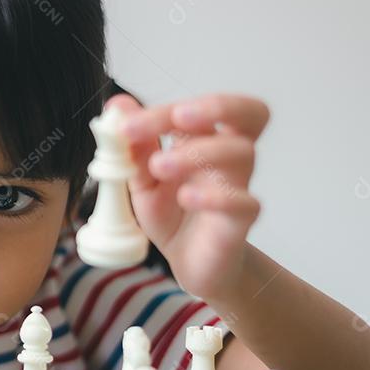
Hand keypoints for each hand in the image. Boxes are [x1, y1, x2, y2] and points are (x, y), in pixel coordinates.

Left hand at [105, 93, 268, 300]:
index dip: (160, 113)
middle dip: (218, 106)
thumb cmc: (172, 214)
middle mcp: (228, 157)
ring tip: (160, 166)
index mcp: (204, 140)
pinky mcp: (241, 220)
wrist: (189, 263)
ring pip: (243, 153)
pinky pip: (244, 201)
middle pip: (251, 113)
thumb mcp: (143, 179)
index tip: (126, 127)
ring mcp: (238, 186)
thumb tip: (118, 106)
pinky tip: (186, 197)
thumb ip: (133, 146)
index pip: (195, 110)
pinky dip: (216, 196)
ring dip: (199, 153)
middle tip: (178, 117)